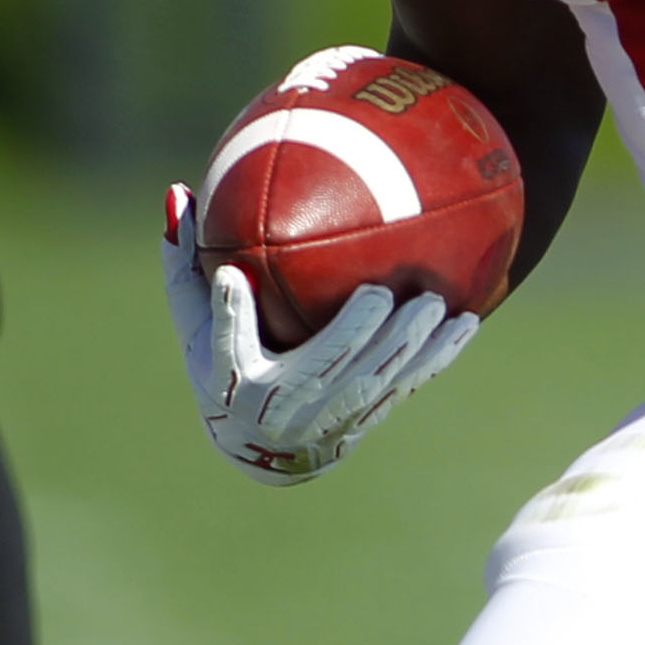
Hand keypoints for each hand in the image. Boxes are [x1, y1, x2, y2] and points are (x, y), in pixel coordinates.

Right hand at [162, 183, 478, 484]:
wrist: (259, 450)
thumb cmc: (223, 367)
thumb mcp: (195, 328)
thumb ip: (186, 269)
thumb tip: (178, 194)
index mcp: (234, 379)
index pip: (227, 343)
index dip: (229, 313)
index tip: (232, 279)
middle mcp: (282, 406)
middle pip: (321, 369)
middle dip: (353, 334)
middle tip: (381, 293)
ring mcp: (329, 418)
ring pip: (374, 380)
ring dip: (406, 344)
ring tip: (434, 304)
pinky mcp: (366, 420)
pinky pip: (406, 387)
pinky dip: (436, 357)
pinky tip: (465, 324)